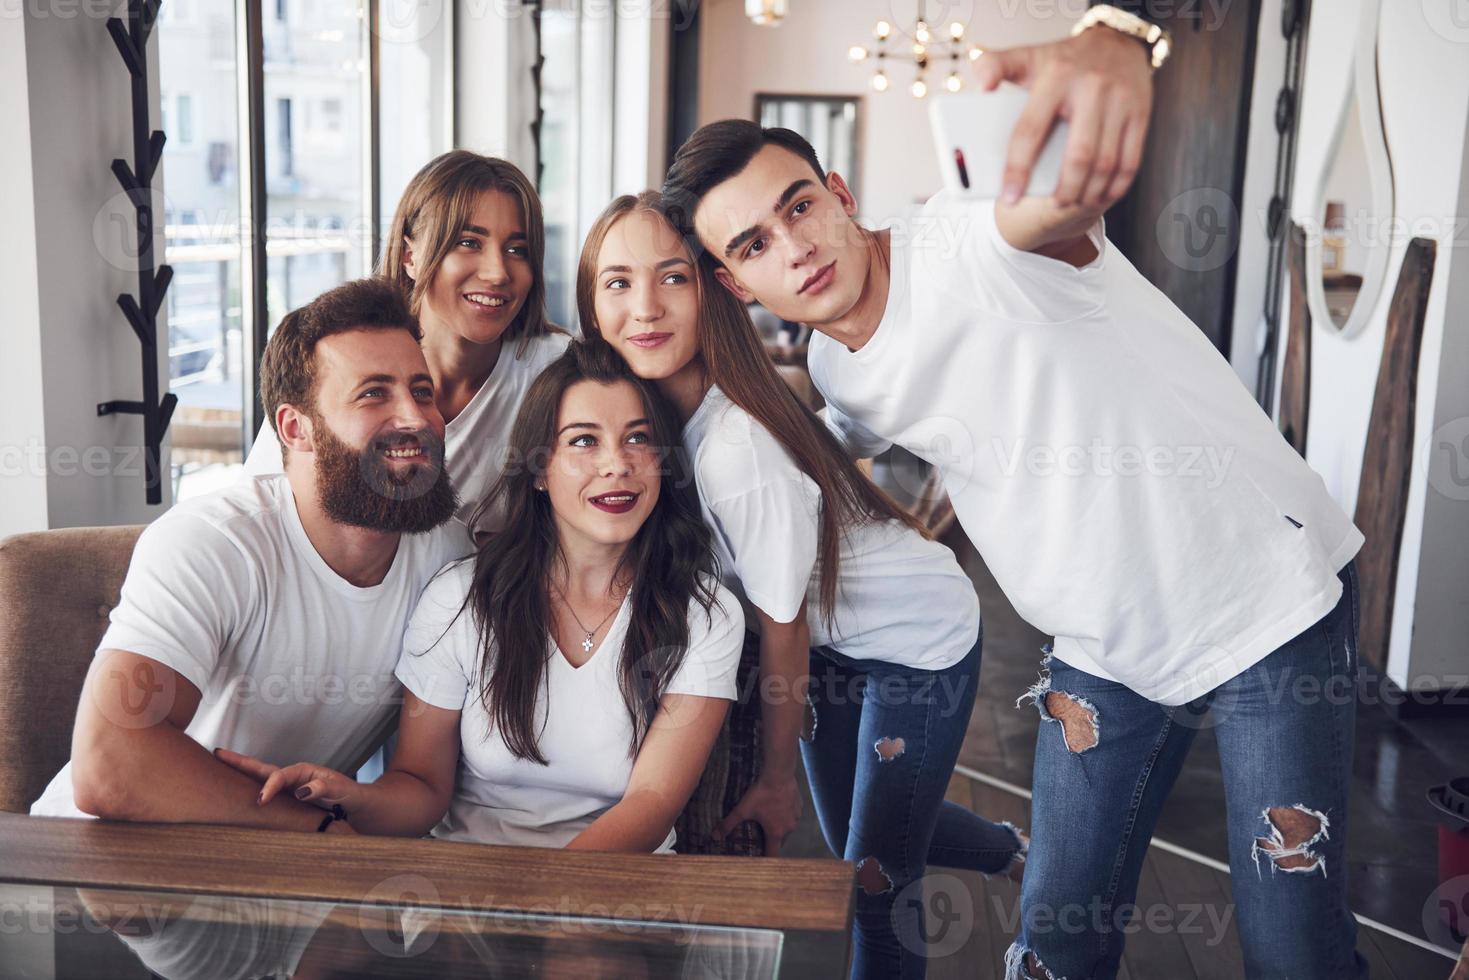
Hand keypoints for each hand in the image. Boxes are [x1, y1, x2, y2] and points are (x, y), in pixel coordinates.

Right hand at [214, 748, 361, 812]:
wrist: (352, 803)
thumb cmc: (346, 794)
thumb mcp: (339, 789)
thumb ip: (324, 787)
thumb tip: (302, 791)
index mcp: (302, 771)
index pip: (279, 776)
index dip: (269, 787)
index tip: (260, 800)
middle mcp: (291, 777)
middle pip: (261, 768)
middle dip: (240, 762)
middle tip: (217, 754)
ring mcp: (286, 788)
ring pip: (258, 778)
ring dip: (239, 773)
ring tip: (216, 767)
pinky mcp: (284, 800)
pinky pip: (263, 793)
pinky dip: (246, 789)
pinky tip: (231, 791)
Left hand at [717, 773, 801, 856]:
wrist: (779, 774)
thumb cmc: (761, 794)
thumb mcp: (742, 810)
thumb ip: (728, 824)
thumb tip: (715, 836)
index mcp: (775, 833)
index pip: (773, 854)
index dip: (766, 858)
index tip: (759, 860)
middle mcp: (789, 828)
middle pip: (780, 842)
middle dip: (771, 841)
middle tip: (760, 836)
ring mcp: (796, 817)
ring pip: (788, 828)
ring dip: (779, 827)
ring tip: (768, 819)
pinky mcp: (799, 806)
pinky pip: (793, 816)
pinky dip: (786, 815)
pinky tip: (778, 806)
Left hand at [974, 24, 1153, 208]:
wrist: (1118, 41)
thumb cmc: (1064, 60)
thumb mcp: (1027, 55)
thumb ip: (994, 65)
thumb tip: (982, 86)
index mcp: (1055, 76)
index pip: (1031, 131)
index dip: (1018, 169)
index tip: (1009, 197)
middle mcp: (1090, 87)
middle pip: (1077, 156)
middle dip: (1065, 190)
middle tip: (1055, 206)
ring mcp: (1119, 101)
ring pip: (1106, 163)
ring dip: (1090, 192)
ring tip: (1075, 203)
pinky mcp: (1140, 112)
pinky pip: (1130, 159)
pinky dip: (1116, 185)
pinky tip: (1102, 195)